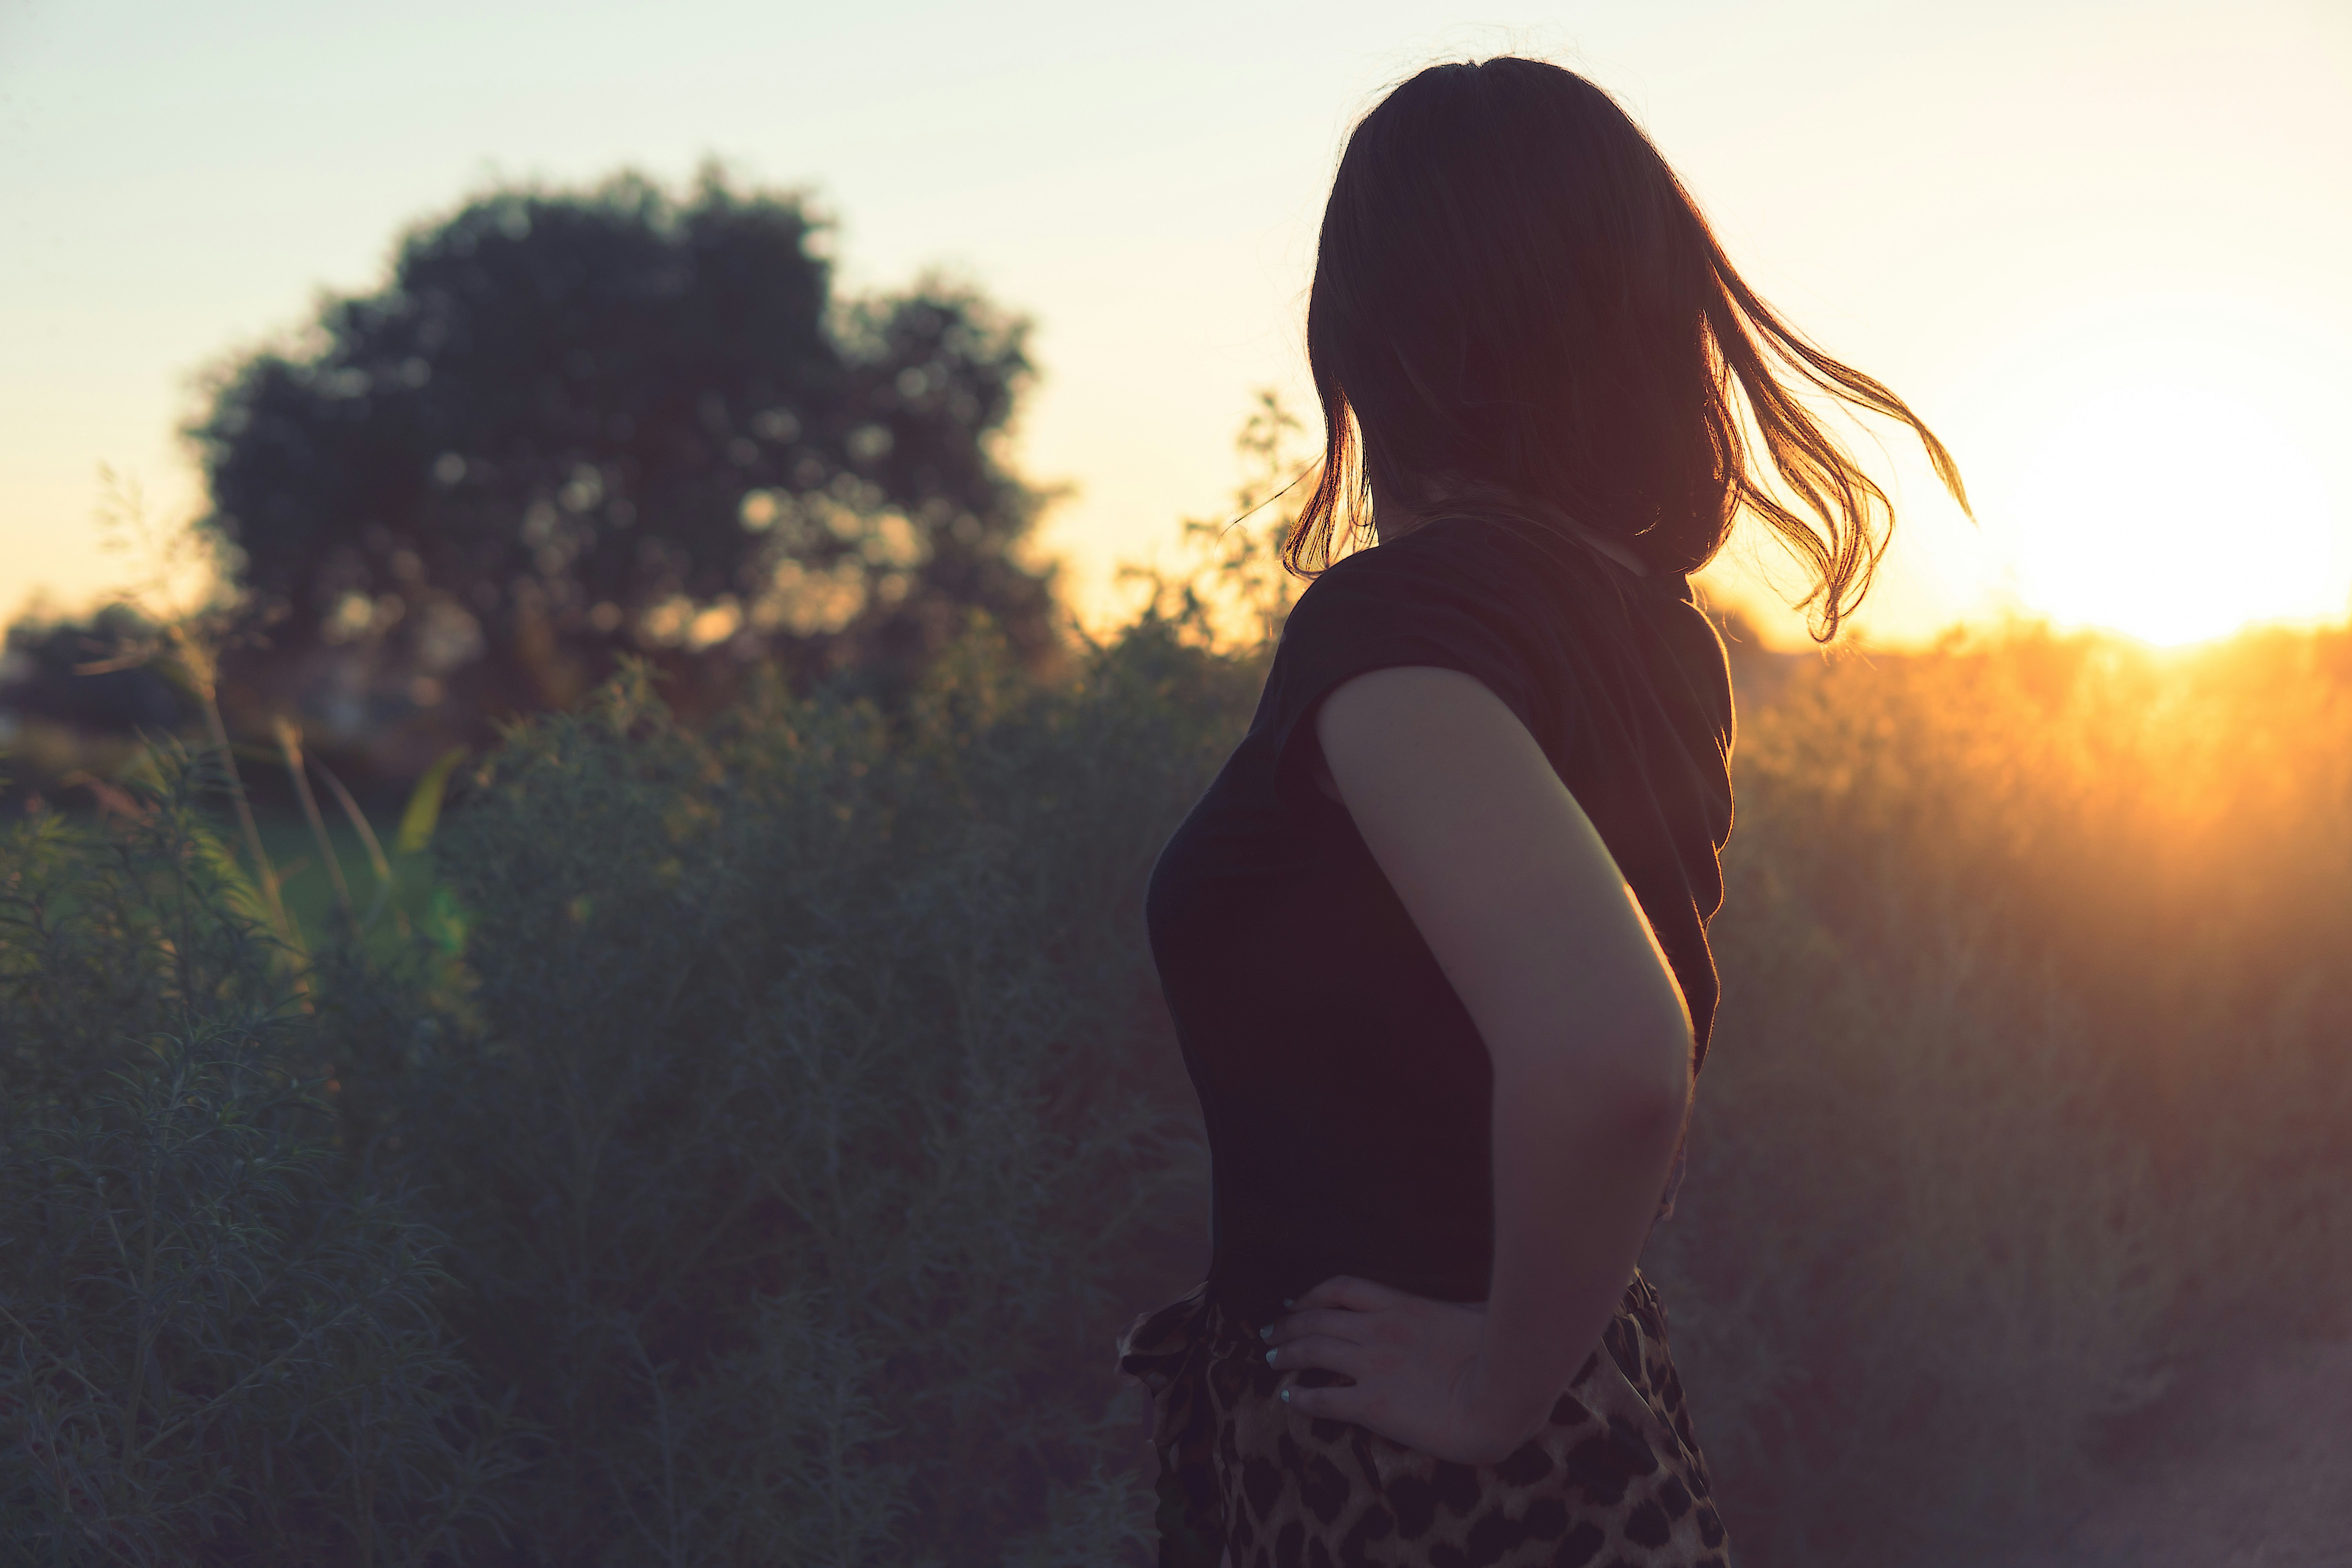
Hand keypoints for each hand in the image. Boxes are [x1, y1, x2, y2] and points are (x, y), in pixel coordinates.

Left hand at [1262, 1275, 1545, 1465]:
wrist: (1501, 1398)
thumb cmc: (1499, 1355)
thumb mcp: (1475, 1315)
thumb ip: (1459, 1308)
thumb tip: (1468, 1305)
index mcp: (1402, 1306)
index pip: (1341, 1288)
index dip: (1311, 1294)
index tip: (1294, 1302)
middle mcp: (1378, 1330)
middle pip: (1316, 1319)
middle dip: (1287, 1325)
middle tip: (1268, 1333)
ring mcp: (1372, 1366)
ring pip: (1311, 1352)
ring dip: (1285, 1354)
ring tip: (1269, 1359)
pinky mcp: (1371, 1405)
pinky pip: (1321, 1400)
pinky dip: (1299, 1398)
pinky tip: (1288, 1399)